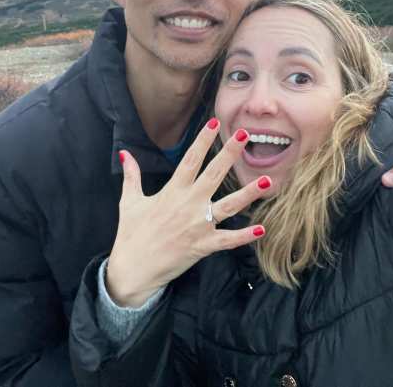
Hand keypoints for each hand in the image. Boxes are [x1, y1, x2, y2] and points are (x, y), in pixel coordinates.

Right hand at [106, 120, 268, 307]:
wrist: (132, 269)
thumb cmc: (131, 234)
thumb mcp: (129, 201)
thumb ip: (131, 176)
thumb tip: (124, 153)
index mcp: (172, 192)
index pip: (190, 160)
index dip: (202, 140)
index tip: (214, 122)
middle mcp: (188, 205)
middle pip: (213, 174)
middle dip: (230, 154)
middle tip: (244, 134)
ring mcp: (197, 225)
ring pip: (228, 206)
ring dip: (249, 193)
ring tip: (268, 180)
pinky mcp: (203, 246)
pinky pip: (227, 240)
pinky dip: (244, 236)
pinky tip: (261, 229)